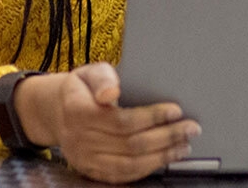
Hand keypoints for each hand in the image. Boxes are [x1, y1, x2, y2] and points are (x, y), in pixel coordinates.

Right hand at [14, 62, 201, 183]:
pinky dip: (147, 169)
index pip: (122, 120)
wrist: (57, 110)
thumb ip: (102, 77)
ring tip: (183, 145)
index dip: (152, 117)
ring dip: (162, 156)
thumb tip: (111, 93)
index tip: (176, 110)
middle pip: (131, 144)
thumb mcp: (89, 71)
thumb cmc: (81, 88)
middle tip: (191, 128)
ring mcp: (85, 159)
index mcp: (78, 111)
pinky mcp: (91, 171)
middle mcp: (80, 139)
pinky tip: (164, 158)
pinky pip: (122, 176)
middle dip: (166, 136)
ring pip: (130, 164)